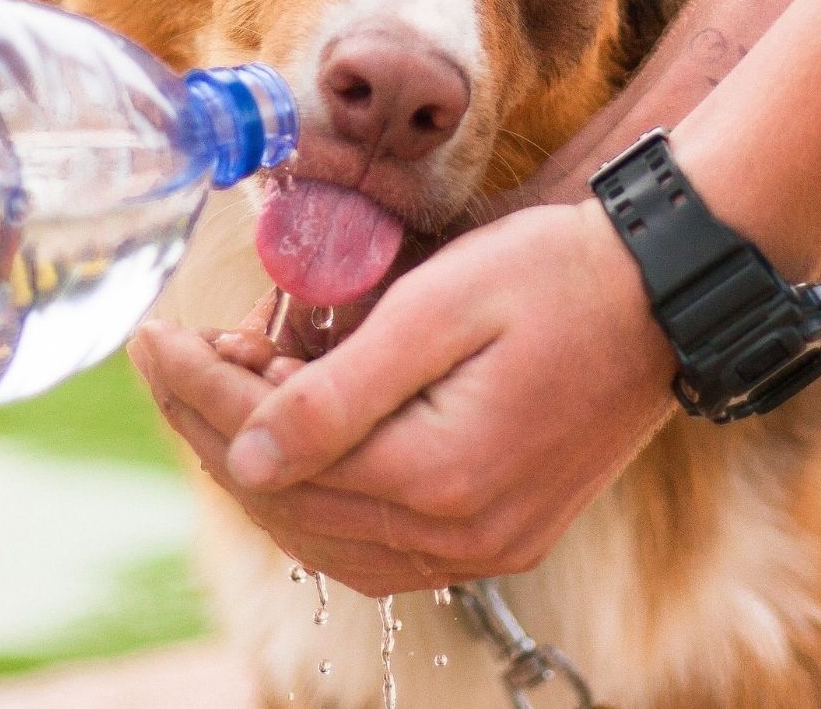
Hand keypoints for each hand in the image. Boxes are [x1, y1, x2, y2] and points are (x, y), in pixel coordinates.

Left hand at [131, 200, 673, 596]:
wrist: (667, 292)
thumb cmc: (558, 275)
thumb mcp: (440, 307)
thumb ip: (338, 392)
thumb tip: (242, 455)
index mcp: (441, 477)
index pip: (275, 452)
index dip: (200, 392)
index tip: (152, 336)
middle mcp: (462, 536)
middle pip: (292, 503)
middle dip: (216, 426)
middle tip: (179, 352)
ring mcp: (487, 546)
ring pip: (327, 537)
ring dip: (263, 466)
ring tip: (231, 384)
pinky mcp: (502, 534)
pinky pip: (379, 543)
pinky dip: (322, 496)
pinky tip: (296, 439)